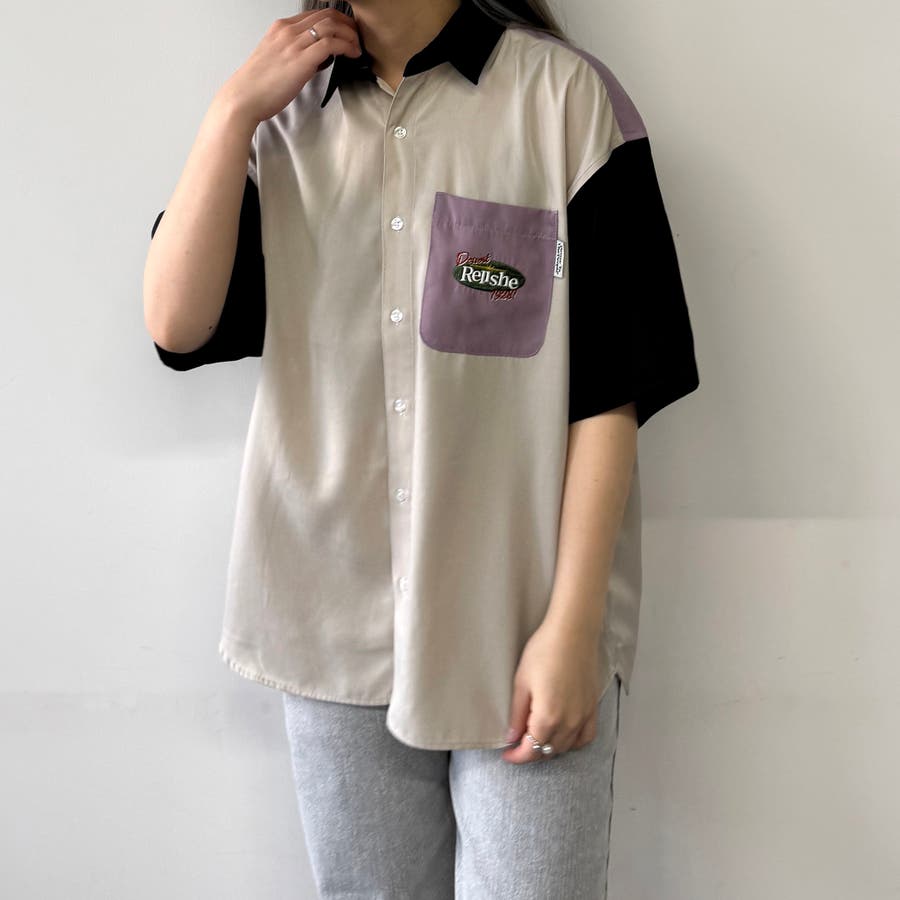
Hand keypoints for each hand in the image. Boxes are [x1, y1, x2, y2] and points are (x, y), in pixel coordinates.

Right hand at [217, 8, 362, 126]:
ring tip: (357, 47)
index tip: (346, 31)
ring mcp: (294, 43)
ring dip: (350, 35)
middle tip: (356, 36)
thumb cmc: (258, 86)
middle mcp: (288, 31)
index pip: (314, 14)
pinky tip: (352, 54)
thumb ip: (293, 54)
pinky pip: (331, 44)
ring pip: (331, 25)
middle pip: (326, 15)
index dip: (335, 20)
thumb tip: (314, 59)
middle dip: (346, 24)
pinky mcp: (301, 60)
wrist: (244, 97)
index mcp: (280, 28)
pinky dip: (346, 46)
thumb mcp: (275, 59)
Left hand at [500, 617, 603, 764]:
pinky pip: (586, 737)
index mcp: (548, 717)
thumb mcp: (522, 682)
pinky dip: (574, 743)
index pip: (531, 751)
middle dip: (531, 753)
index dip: (517, 757)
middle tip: (517, 745)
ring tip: (536, 740)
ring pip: (566, 747)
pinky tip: (564, 738)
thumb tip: (511, 737)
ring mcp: (583, 716)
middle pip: (548, 751)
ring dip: (550, 748)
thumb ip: (517, 714)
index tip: (506, 754)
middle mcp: (569, 722)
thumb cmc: (544, 651)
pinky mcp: (593, 707)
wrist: (572, 632)